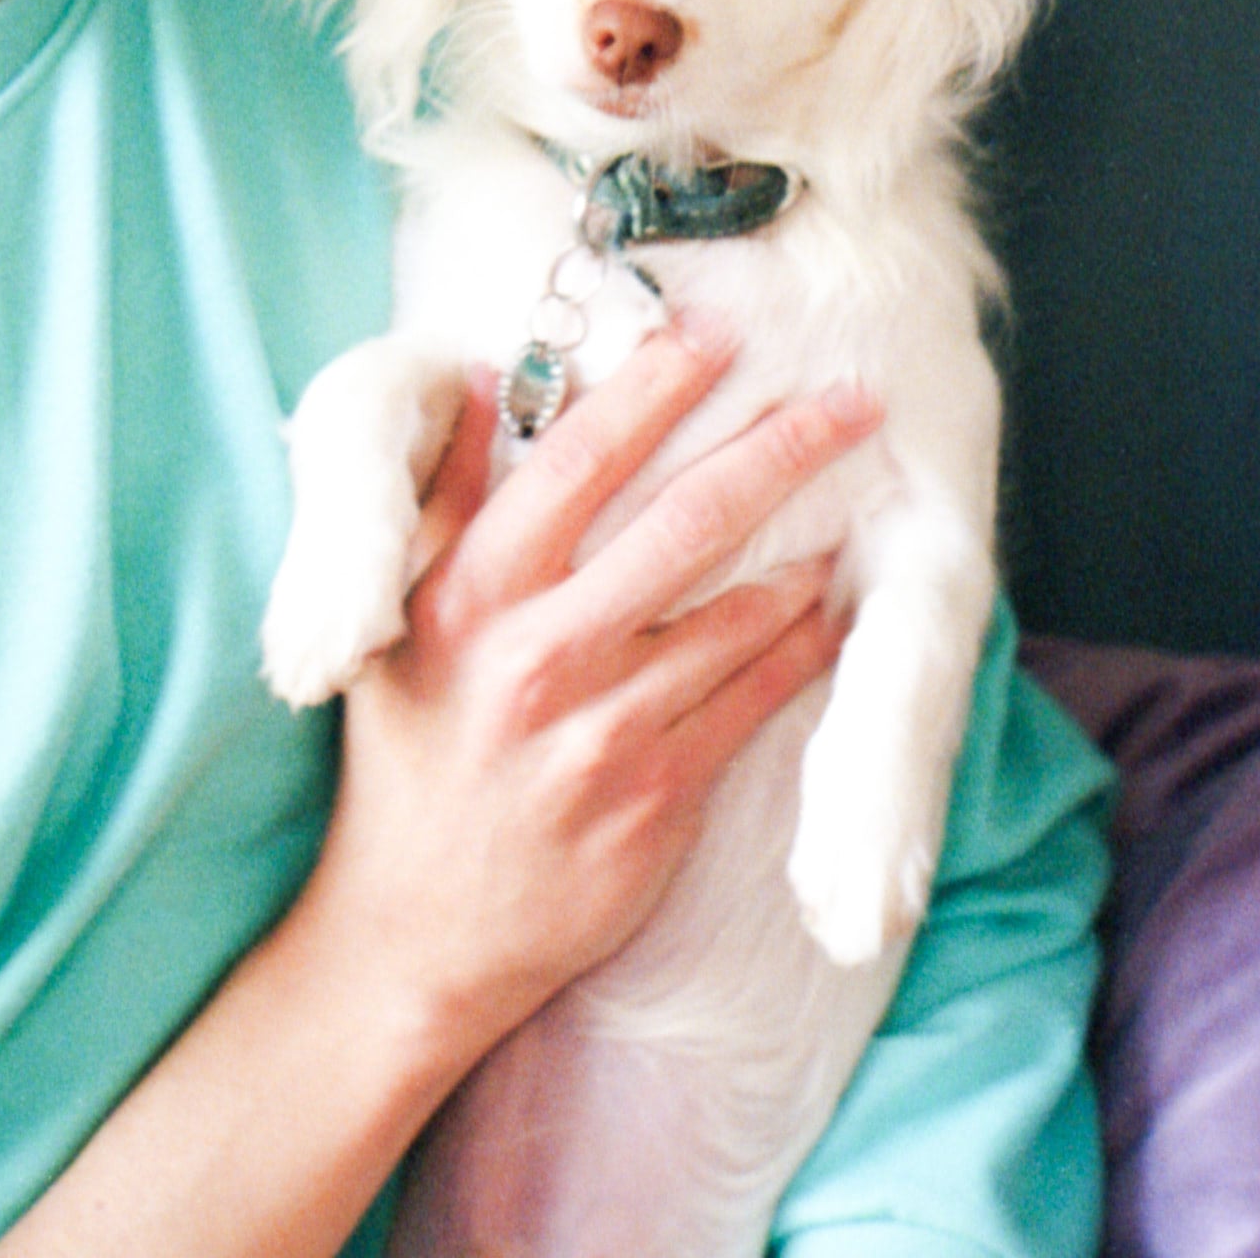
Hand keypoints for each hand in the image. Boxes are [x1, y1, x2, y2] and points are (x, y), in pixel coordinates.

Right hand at [298, 327, 877, 1070]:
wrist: (418, 929)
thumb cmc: (410, 753)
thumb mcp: (398, 618)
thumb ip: (447, 498)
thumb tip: (492, 384)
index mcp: (473, 592)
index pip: (581, 462)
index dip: (656, 388)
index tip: (717, 331)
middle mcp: (542, 650)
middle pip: (687, 523)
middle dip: (780, 449)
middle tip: (851, 398)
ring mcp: (606, 727)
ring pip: (738, 612)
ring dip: (809, 544)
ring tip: (860, 488)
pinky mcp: (658, 796)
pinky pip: (753, 701)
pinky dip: (804, 645)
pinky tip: (841, 604)